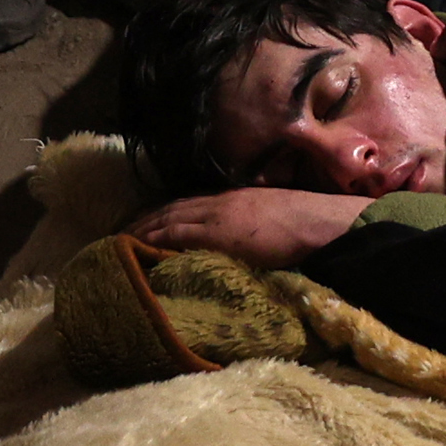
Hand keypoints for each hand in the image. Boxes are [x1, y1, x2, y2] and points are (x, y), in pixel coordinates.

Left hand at [125, 188, 372, 266]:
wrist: (323, 224)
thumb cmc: (310, 226)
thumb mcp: (277, 220)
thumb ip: (256, 228)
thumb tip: (250, 243)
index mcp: (237, 199)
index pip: (192, 203)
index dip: (167, 212)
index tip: (149, 222)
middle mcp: (222, 202)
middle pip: (174, 207)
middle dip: (147, 219)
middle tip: (123, 232)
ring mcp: (218, 215)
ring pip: (169, 218)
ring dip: (144, 228)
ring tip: (122, 241)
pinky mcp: (218, 232)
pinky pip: (177, 233)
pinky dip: (155, 238)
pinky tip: (140, 247)